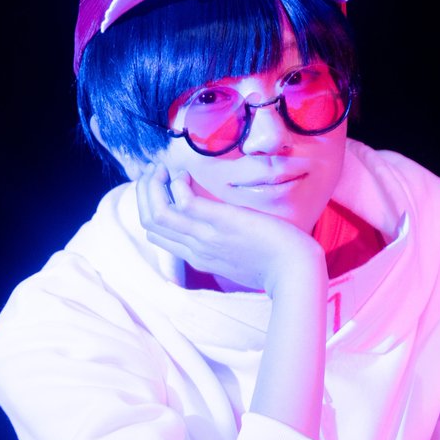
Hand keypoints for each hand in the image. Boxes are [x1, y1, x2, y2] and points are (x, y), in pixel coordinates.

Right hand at [135, 163, 324, 295]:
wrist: (295, 271)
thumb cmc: (275, 262)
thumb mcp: (238, 256)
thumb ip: (221, 241)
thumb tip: (217, 219)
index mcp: (196, 257)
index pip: (155, 233)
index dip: (149, 206)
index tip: (159, 185)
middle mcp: (194, 248)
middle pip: (148, 221)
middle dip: (144, 191)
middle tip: (154, 171)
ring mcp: (205, 237)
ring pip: (157, 213)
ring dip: (153, 185)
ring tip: (161, 168)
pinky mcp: (221, 223)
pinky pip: (184, 202)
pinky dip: (177, 185)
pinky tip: (186, 174)